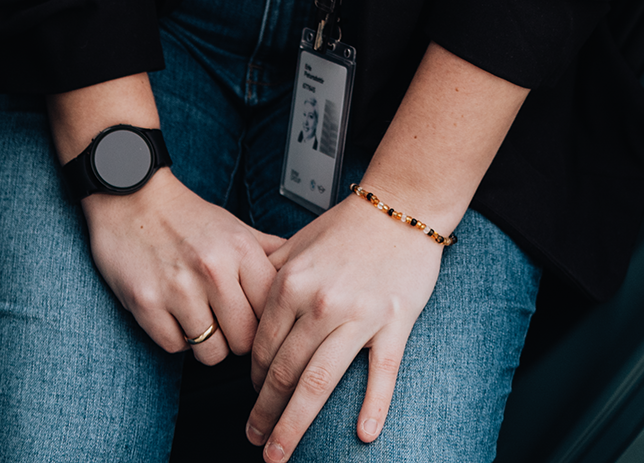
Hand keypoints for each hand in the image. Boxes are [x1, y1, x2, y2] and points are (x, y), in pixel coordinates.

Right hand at [82, 168, 285, 361]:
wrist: (132, 196)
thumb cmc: (186, 215)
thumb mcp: (235, 226)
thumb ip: (269, 251)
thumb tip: (305, 270)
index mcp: (240, 249)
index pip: (272, 312)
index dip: (266, 323)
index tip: (256, 322)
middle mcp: (213, 269)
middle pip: (244, 340)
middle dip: (237, 340)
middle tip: (227, 326)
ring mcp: (178, 288)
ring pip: (210, 352)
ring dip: (206, 344)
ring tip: (200, 320)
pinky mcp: (146, 304)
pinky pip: (174, 347)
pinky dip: (175, 338)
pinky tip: (173, 315)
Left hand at [245, 194, 444, 458]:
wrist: (401, 205)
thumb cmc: (349, 225)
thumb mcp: (297, 243)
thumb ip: (268, 274)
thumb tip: (242, 306)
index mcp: (292, 283)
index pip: (264, 348)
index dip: (254, 381)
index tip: (252, 399)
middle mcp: (320, 303)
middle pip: (284, 374)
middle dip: (264, 413)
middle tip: (254, 440)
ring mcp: (359, 316)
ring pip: (319, 383)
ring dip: (294, 424)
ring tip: (279, 452)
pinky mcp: (395, 323)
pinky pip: (382, 372)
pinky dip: (373, 406)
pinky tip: (363, 434)